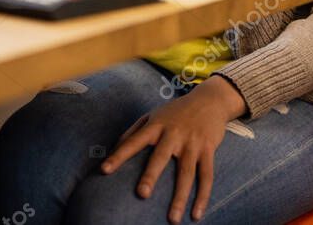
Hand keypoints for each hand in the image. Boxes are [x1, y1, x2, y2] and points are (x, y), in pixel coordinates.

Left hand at [100, 76, 245, 223]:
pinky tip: (196, 214)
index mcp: (156, 125)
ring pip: (186, 173)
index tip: (104, 170)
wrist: (209, 100)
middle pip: (160, 157)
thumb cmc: (175, 111)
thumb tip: (115, 146)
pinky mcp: (208, 150)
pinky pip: (206, 176)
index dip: (118, 156)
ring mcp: (192, 143)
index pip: (133, 142)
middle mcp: (173, 134)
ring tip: (172, 219)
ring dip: (180, 197)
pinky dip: (202, 197)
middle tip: (142, 194)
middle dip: (151, 175)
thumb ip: (134, 130)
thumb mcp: (153, 115)